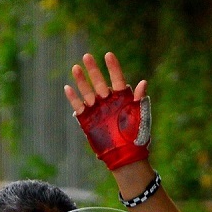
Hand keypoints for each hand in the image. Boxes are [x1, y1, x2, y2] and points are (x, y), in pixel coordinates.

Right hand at [66, 51, 150, 171]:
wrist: (126, 156)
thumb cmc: (136, 137)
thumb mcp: (140, 117)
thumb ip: (140, 100)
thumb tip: (143, 83)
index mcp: (122, 98)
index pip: (117, 78)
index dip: (113, 67)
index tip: (108, 55)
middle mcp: (108, 101)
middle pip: (99, 82)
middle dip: (93, 70)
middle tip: (87, 56)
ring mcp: (97, 109)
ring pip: (87, 92)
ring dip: (81, 80)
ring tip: (76, 68)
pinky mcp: (87, 119)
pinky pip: (79, 106)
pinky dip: (73, 98)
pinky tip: (68, 88)